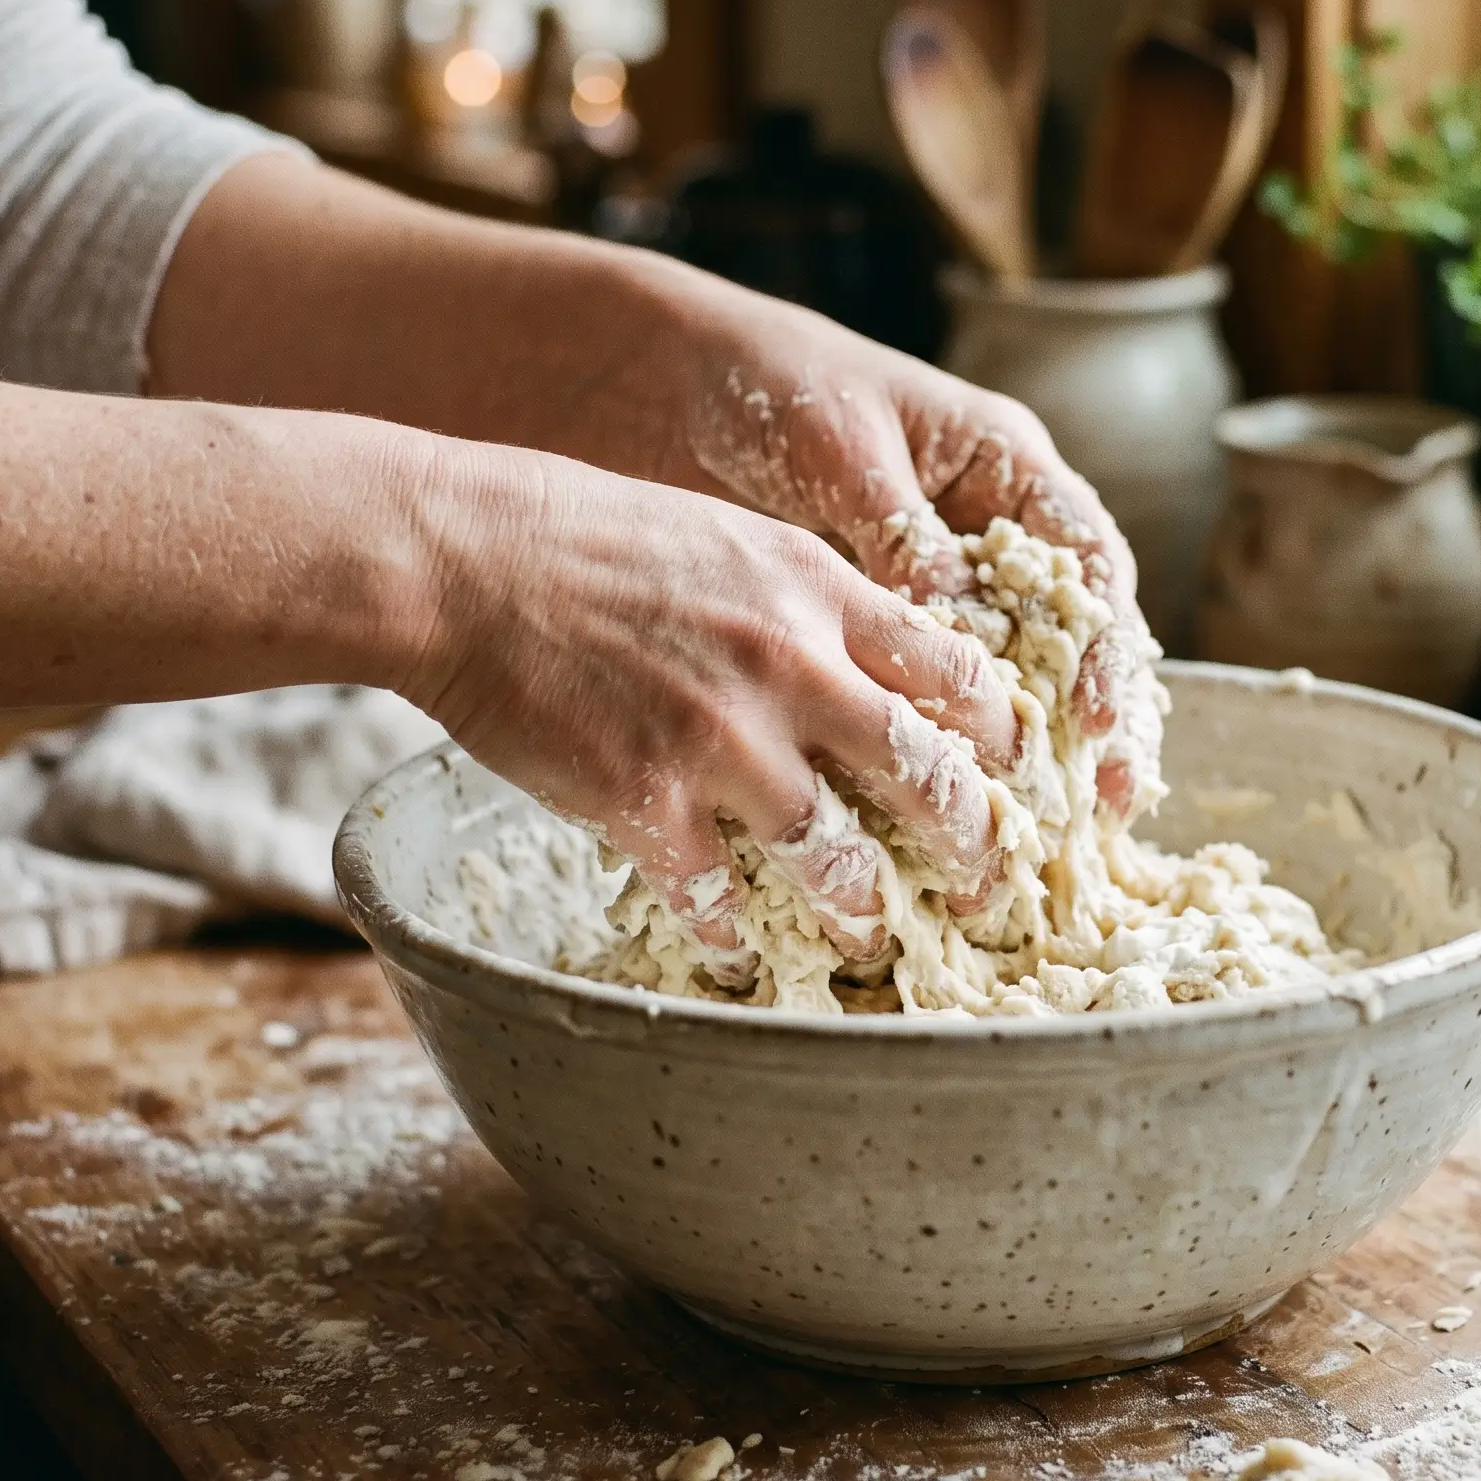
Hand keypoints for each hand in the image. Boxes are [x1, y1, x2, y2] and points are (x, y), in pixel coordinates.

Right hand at [410, 442, 1019, 972]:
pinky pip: (715, 897)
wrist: (467, 558)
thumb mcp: (736, 539)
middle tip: (986, 881)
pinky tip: (739, 946)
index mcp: (820, 592)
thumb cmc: (596, 535)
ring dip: (863, 907)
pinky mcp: (642, 801)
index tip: (1013, 770)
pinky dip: (733, 930)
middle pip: (926, 775)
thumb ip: (814, 602)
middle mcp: (790, 668)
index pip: (957, 673)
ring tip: (874, 933)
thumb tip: (875, 663)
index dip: (999, 734)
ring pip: (836, 857)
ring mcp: (719, 741)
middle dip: (972, 841)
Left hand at [666, 292, 1154, 810]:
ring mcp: (932, 580)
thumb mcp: (843, 446)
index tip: (1092, 719)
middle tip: (1103, 805)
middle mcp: (982, 530)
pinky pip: (919, 692)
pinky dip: (934, 747)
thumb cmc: (768, 383)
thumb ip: (902, 530)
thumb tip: (958, 626)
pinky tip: (935, 809)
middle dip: (1093, 720)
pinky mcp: (871, 623)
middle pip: (1065, 634)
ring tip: (1040, 833)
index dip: (1102, 643)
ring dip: (1021, 750)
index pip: (1083, 561)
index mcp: (1001, 465)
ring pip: (1002, 674)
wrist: (661, 381)